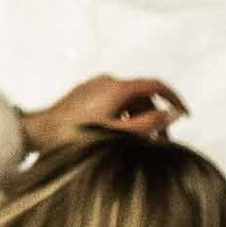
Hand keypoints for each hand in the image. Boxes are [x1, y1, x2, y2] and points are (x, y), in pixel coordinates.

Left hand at [20, 74, 185, 152]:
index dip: (173, 99)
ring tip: (141, 145)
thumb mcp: (118, 135)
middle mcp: (106, 82)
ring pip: (127, 102)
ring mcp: (94, 87)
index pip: (155, 85)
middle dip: (155, 118)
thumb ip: (148, 125)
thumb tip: (172, 114)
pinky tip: (121, 138)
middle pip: (141, 97)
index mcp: (117, 87)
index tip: (185, 114)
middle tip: (161, 143)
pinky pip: (113, 104)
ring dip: (138, 120)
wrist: (39, 133)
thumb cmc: (77, 136)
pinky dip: (124, 118)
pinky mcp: (85, 95)